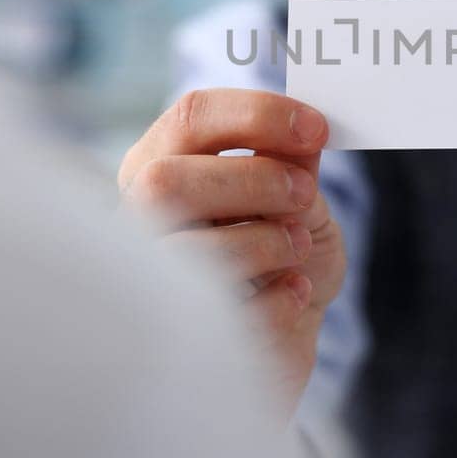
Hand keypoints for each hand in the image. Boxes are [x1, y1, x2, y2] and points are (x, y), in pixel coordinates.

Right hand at [118, 88, 344, 418]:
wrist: (287, 335)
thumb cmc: (282, 254)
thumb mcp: (298, 200)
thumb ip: (294, 163)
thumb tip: (304, 133)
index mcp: (162, 165)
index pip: (190, 118)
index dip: (257, 115)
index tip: (316, 129)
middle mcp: (140, 220)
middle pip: (165, 183)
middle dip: (251, 180)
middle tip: (303, 194)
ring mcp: (148, 283)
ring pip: (185, 252)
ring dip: (264, 242)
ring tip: (297, 247)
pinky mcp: (179, 342)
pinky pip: (224, 315)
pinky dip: (277, 298)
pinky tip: (293, 292)